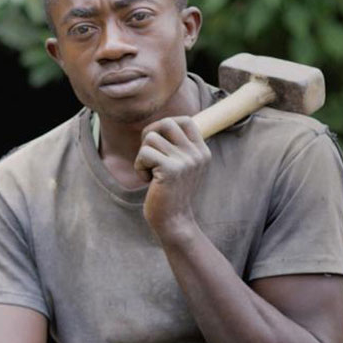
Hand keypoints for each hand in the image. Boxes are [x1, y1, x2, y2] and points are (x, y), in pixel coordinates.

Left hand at [134, 116, 210, 237]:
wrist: (174, 222)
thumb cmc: (171, 193)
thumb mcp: (181, 166)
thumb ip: (177, 146)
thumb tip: (160, 124)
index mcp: (202, 152)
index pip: (185, 120)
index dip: (165, 125)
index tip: (158, 142)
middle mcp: (197, 154)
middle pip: (167, 123)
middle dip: (150, 134)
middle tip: (147, 154)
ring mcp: (186, 161)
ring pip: (151, 138)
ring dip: (143, 154)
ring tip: (150, 172)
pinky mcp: (171, 169)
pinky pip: (144, 153)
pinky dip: (139, 166)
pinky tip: (147, 181)